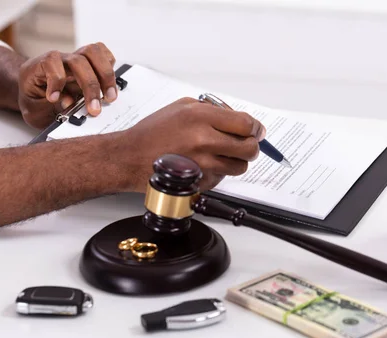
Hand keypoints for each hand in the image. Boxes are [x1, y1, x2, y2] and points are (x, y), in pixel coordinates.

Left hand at [18, 42, 116, 128]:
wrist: (34, 92)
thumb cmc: (34, 101)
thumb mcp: (34, 110)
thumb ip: (48, 107)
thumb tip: (69, 103)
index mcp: (38, 68)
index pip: (49, 61)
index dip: (55, 79)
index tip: (55, 99)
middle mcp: (59, 59)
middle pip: (78, 60)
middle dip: (90, 86)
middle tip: (95, 108)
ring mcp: (75, 58)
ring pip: (93, 51)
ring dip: (105, 75)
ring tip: (109, 97)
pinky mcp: (88, 62)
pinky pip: (102, 54)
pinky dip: (110, 67)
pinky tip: (109, 85)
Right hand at [119, 97, 264, 191]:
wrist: (130, 157)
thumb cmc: (153, 133)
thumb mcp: (181, 107)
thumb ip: (212, 110)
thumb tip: (239, 120)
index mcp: (200, 116)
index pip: (246, 124)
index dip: (255, 129)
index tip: (256, 131)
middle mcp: (203, 140)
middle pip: (249, 148)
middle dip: (251, 146)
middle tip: (245, 144)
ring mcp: (202, 164)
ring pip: (240, 166)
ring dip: (236, 161)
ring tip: (222, 154)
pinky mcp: (199, 181)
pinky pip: (222, 178)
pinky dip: (219, 172)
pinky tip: (204, 164)